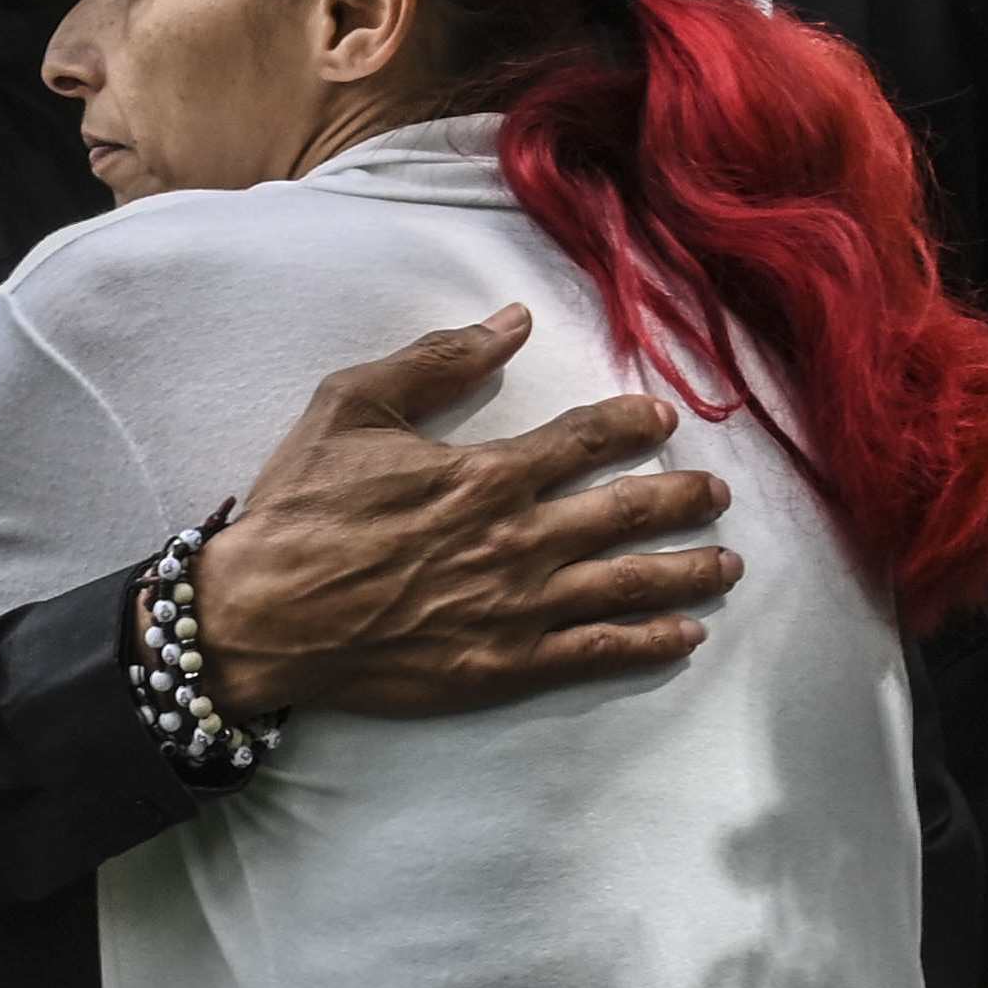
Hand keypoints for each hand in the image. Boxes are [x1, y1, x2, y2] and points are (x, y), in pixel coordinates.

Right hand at [193, 308, 739, 720]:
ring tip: (727, 563)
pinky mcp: (503, 666)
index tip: (663, 421)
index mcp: (486, 473)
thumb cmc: (299, 510)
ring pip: (628, 584)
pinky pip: (596, 652)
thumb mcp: (352, 406)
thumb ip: (438, 361)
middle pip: (626, 512)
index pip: (585, 438)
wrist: (260, 617)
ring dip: (686, 571)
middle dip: (682, 500)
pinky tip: (684, 636)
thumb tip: (513, 320)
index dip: (633, 425)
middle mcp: (517, 539)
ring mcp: (517, 609)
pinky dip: (648, 642)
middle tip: (718, 494)